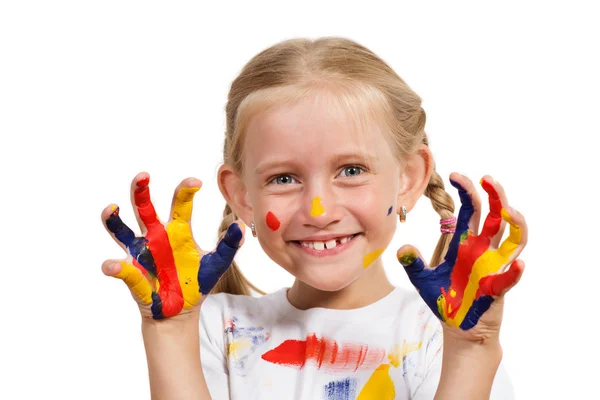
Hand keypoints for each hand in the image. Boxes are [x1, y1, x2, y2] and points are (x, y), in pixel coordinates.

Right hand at [100, 172, 244, 319]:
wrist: (182, 310)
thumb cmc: (197, 281)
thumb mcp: (217, 263)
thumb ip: (229, 245)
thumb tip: (242, 226)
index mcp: (178, 230)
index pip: (180, 204)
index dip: (185, 190)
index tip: (195, 182)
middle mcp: (156, 236)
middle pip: (144, 208)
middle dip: (141, 190)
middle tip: (143, 175)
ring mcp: (141, 254)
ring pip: (122, 231)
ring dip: (113, 219)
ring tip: (111, 208)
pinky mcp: (132, 274)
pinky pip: (122, 269)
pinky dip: (115, 268)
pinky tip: (112, 266)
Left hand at [398, 173, 527, 341]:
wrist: (457, 326)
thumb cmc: (444, 298)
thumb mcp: (423, 279)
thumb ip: (413, 263)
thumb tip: (402, 248)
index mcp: (464, 242)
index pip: (469, 209)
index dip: (465, 191)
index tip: (455, 175)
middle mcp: (482, 249)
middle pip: (495, 215)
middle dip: (494, 195)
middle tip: (486, 178)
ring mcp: (493, 266)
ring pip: (513, 238)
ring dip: (516, 223)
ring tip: (509, 211)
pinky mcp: (498, 287)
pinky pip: (510, 277)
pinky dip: (515, 271)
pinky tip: (518, 264)